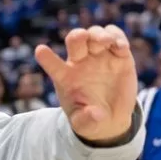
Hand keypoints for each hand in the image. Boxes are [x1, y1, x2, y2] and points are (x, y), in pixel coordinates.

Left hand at [35, 25, 137, 142]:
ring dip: (99, 34)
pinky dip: (118, 37)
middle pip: (75, 40)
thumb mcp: (85, 125)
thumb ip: (85, 120)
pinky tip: (121, 48)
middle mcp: (81, 62)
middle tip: (84, 37)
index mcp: (66, 78)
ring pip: (95, 34)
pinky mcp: (119, 55)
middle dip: (78, 36)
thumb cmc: (90, 119)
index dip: (47, 58)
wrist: (111, 117)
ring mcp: (99, 56)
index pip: (53, 65)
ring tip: (106, 43)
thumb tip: (94, 114)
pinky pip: (116, 37)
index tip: (40, 51)